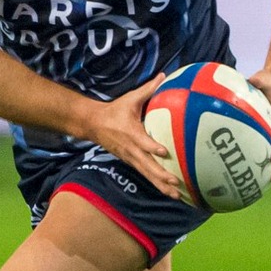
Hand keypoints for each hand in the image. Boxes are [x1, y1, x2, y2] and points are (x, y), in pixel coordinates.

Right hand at [85, 76, 192, 203]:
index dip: (152, 147)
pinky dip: (157, 184)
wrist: (94, 124)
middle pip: (147, 166)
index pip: (143, 142)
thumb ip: (149, 89)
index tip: (165, 152)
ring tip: (176, 195)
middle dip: (161, 175)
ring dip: (161, 185)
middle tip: (176, 182)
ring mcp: (131, 158)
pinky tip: (169, 192)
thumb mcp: (131, 98)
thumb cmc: (115, 110)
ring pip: (147, 174)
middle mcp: (131, 149)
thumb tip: (165, 75)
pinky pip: (145, 175)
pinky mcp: (131, 162)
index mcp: (131, 133)